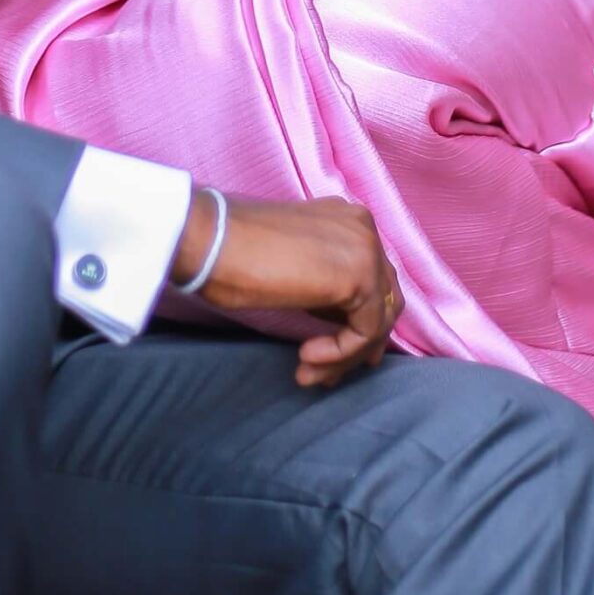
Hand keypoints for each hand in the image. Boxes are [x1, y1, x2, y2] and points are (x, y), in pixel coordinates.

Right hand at [172, 190, 403, 386]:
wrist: (210, 240)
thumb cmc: (232, 253)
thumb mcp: (292, 266)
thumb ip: (324, 284)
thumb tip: (342, 322)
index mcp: (347, 219)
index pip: (373, 279)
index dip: (359, 323)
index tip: (334, 356)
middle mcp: (363, 227)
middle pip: (383, 300)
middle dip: (358, 344)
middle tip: (328, 375)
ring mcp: (366, 248)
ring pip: (379, 319)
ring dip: (346, 356)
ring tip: (309, 374)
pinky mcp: (360, 275)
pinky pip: (367, 331)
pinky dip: (340, 353)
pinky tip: (307, 357)